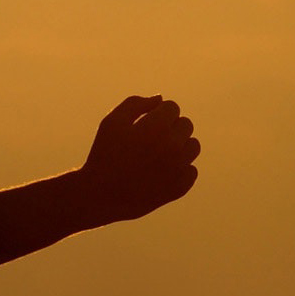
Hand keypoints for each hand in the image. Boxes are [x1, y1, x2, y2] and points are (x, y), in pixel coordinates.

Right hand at [77, 94, 199, 223]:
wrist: (101, 196)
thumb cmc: (104, 155)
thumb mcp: (112, 122)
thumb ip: (135, 103)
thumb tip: (160, 99)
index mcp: (157, 127)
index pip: (172, 107)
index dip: (157, 114)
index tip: (144, 125)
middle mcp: (172, 146)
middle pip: (186, 124)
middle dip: (170, 128)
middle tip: (149, 140)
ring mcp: (178, 169)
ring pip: (193, 146)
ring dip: (179, 147)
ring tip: (157, 155)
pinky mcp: (181, 187)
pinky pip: (191, 169)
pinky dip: (179, 170)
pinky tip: (159, 173)